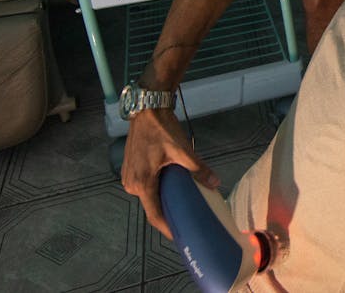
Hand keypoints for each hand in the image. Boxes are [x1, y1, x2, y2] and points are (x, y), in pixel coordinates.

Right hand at [120, 107, 218, 239]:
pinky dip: (156, 189)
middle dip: (168, 214)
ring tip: (180, 206)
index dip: (167, 228)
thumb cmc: (163, 129)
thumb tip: (215, 183)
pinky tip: (170, 190)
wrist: (147, 108)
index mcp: (142, 183)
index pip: (155, 215)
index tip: (180, 237)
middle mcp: (131, 183)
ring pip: (148, 195)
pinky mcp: (130, 168)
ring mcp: (128, 175)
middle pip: (151, 206)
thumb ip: (198, 169)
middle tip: (186, 219)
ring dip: (162, 200)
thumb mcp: (182, 150)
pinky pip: (144, 185)